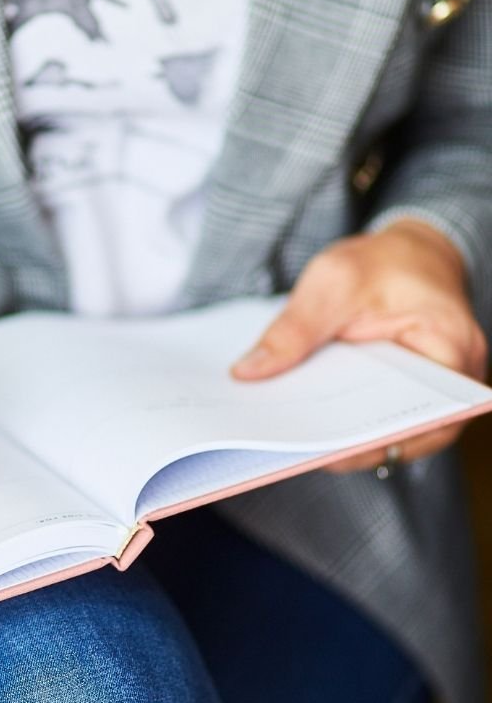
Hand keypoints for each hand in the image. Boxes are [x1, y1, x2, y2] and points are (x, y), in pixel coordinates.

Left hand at [231, 219, 487, 471]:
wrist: (407, 254)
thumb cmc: (382, 262)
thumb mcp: (334, 280)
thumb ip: (294, 329)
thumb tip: (247, 373)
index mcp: (450, 348)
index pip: (419, 416)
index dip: (372, 439)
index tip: (324, 449)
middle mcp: (455, 381)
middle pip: (401, 433)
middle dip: (347, 444)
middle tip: (292, 448)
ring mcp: (433, 394)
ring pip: (386, 434)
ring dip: (341, 439)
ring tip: (291, 441)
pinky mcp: (406, 397)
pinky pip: (375, 421)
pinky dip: (342, 423)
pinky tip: (303, 422)